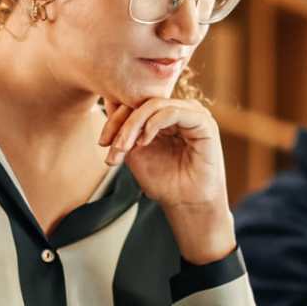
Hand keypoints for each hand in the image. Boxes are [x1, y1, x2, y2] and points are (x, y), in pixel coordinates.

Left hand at [99, 98, 235, 262]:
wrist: (185, 203)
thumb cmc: (164, 181)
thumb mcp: (135, 151)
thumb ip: (124, 130)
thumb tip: (107, 102)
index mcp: (166, 115)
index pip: (137, 104)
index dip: (116, 119)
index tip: (103, 143)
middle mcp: (181, 110)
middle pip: (143, 102)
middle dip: (122, 123)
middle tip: (112, 146)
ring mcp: (193, 114)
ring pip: (155, 105)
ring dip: (133, 125)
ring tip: (124, 147)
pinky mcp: (204, 122)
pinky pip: (172, 112)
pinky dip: (153, 124)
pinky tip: (144, 142)